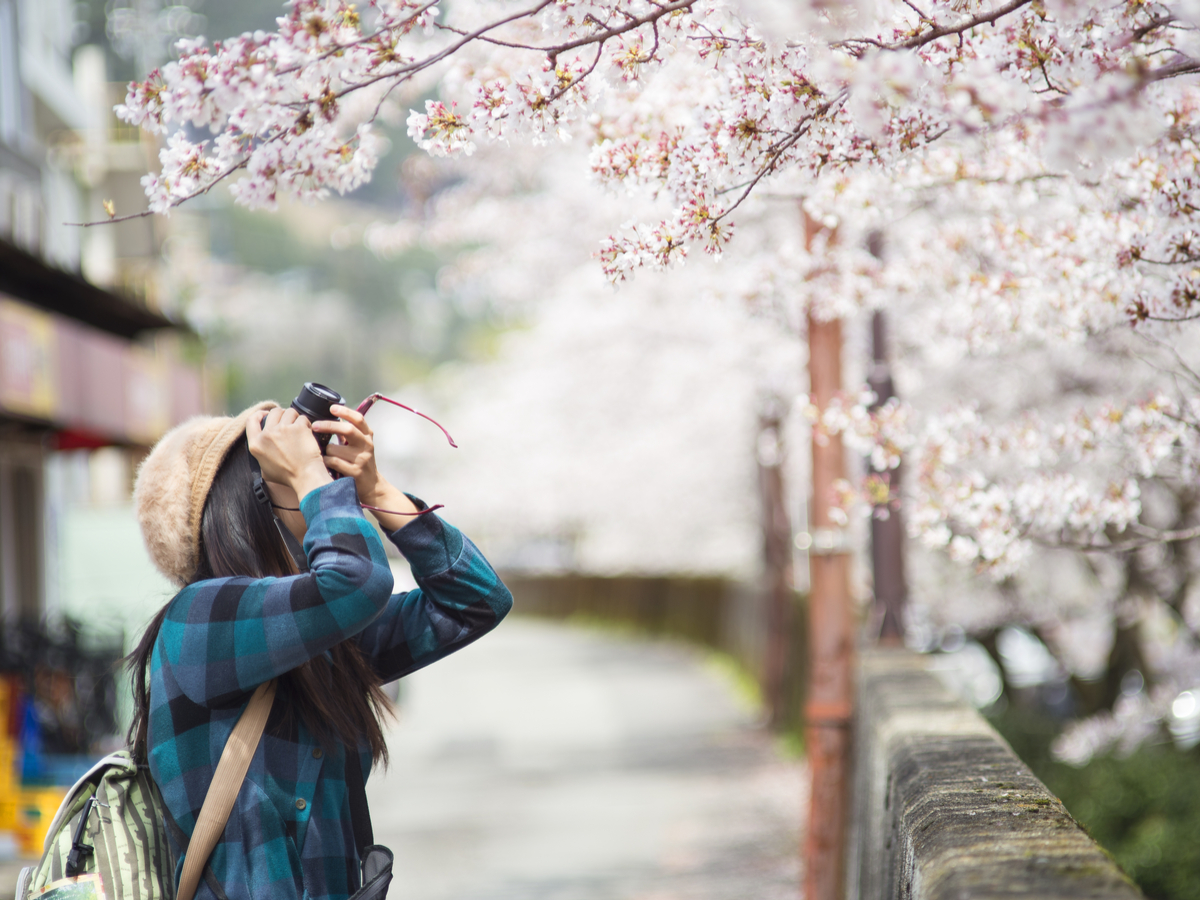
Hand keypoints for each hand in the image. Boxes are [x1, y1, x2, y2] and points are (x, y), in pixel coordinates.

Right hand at [246, 407, 329, 500]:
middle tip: (290, 423)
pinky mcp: (298, 427)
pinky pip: (303, 418)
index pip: (251, 420)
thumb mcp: (264, 469)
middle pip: (274, 412)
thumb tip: (261, 450)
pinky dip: (307, 423)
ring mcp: (282, 429)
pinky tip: (308, 432)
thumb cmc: (288, 476)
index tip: (266, 414)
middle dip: (283, 414)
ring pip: (289, 412)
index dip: (260, 414)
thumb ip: (261, 457)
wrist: (305, 476)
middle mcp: (267, 435)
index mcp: (256, 444)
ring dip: (296, 418)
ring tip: (300, 428)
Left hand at [313, 405, 420, 529]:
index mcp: (367, 436)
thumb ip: (348, 433)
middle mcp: (367, 445)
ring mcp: (362, 459)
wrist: (372, 486)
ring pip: (334, 448)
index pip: (358, 419)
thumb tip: (331, 417)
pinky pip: (332, 462)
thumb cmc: (359, 462)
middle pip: (347, 430)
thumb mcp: (358, 445)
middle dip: (328, 426)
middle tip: (314, 425)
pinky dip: (325, 462)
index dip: (345, 411)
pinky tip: (324, 464)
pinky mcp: (355, 472)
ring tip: (323, 455)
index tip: (332, 408)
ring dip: (324, 451)